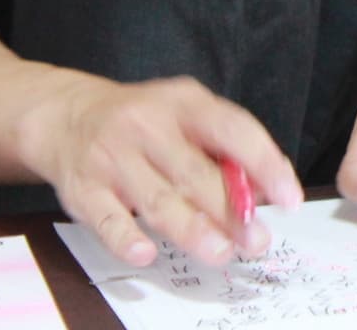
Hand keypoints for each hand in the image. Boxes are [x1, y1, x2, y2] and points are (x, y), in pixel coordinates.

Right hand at [19, 74, 301, 268]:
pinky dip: (126, 237)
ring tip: (220, 252)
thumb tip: (261, 192)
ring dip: (191, 229)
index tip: (289, 197)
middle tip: (256, 240)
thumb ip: (223, 149)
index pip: (233, 129)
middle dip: (230, 211)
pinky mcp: (83, 188)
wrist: (68, 116)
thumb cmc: (145, 122)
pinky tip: (146, 252)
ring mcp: (112, 156)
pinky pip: (106, 217)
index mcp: (184, 103)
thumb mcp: (187, 116)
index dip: (265, 163)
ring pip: (157, 198)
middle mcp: (148, 125)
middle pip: (195, 172)